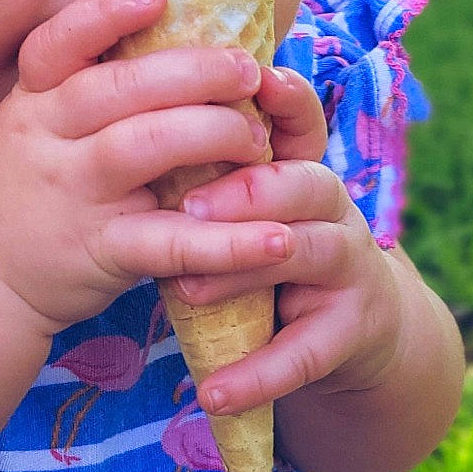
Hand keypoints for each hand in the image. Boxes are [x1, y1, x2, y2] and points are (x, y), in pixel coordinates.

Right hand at [0, 0, 290, 337]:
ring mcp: (73, 196)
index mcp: (31, 103)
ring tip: (257, 136)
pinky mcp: (101, 253)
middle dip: (191, 72)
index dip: (105, 14)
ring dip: (211, 132)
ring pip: (143, 148)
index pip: (57, 45)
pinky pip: (169, 242)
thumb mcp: (25, 126)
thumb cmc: (20, 190)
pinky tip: (274, 237)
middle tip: (246, 69)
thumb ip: (77, 87)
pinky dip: (226, 243)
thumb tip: (158, 32)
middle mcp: (46, 141)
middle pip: (116, 90)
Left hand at [172, 66, 404, 413]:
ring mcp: (349, 267)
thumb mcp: (245, 203)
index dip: (285, 97)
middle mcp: (332, 206)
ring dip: (241, 270)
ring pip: (305, 254)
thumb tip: (120, 119)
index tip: (254, 78)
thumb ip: (203, 167)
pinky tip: (214, 393)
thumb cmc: (268, 248)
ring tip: (182, 289)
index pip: (299, 117)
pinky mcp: (352, 330)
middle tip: (188, 204)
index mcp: (299, 165)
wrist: (352, 328)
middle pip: (306, 180)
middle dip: (250, 189)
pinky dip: (257, 374)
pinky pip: (304, 353)